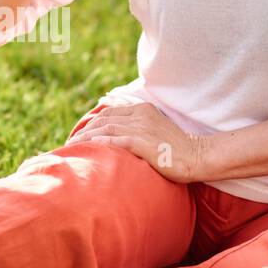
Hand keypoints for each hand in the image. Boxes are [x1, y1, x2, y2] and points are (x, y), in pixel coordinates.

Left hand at [64, 103, 207, 182]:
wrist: (198, 157)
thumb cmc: (177, 150)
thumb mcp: (156, 132)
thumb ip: (138, 130)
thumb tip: (117, 139)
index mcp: (143, 110)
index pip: (110, 114)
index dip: (91, 124)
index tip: (79, 135)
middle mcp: (141, 115)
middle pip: (104, 120)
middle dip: (84, 131)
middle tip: (70, 143)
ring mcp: (142, 128)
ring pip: (106, 129)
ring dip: (86, 138)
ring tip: (72, 147)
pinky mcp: (144, 142)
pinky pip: (117, 141)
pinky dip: (101, 143)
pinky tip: (89, 149)